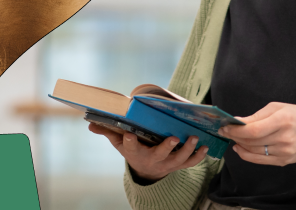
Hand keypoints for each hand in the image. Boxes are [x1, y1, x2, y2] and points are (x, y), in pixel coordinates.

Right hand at [88, 122, 209, 181]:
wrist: (147, 170)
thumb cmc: (133, 150)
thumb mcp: (119, 143)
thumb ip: (107, 132)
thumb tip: (89, 124)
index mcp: (135, 153)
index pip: (130, 147)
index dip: (129, 141)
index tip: (128, 135)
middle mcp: (152, 160)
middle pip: (160, 155)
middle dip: (167, 147)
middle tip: (175, 137)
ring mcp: (167, 164)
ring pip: (179, 160)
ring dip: (188, 150)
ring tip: (194, 138)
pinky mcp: (179, 165)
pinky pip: (190, 163)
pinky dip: (199, 157)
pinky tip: (205, 147)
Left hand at [218, 102, 295, 168]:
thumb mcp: (279, 107)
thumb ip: (257, 115)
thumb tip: (238, 121)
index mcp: (282, 120)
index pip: (253, 130)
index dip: (236, 130)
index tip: (225, 126)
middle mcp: (283, 138)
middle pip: (251, 141)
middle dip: (234, 136)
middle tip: (223, 130)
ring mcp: (284, 152)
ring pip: (254, 151)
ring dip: (238, 144)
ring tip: (230, 137)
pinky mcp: (284, 161)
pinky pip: (260, 160)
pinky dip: (246, 155)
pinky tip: (239, 148)